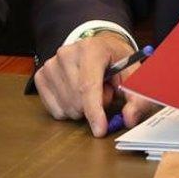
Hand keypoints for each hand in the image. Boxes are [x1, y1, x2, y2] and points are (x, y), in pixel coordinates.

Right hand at [33, 32, 158, 136]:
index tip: (100, 130)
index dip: (94, 111)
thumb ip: (137, 97)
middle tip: (105, 90)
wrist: (99, 47)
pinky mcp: (41, 75)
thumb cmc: (116, 61)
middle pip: (77, 100)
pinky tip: (77, 95)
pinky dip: (69, 110)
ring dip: (83, 109)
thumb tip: (129, 118)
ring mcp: (51, 64)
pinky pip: (55, 110)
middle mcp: (67, 53)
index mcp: (91, 49)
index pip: (88, 86)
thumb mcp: (134, 75)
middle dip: (95, 107)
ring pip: (67, 108)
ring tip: (92, 91)